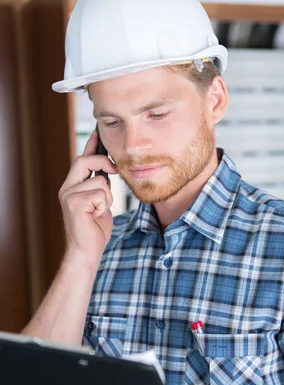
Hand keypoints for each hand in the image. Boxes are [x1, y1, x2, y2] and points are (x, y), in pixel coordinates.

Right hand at [58, 131, 117, 261]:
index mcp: (72, 187)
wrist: (87, 251)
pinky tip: (97, 217)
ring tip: (100, 211)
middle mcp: (67, 188)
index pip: (81, 160)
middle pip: (84, 161)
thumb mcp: (100, 204)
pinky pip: (100, 194)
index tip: (98, 133)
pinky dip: (104, 206)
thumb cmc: (95, 230)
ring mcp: (68, 195)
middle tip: (115, 169)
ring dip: (107, 198)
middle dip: (103, 162)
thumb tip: (108, 173)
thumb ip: (100, 188)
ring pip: (100, 182)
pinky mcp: (74, 204)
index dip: (91, 146)